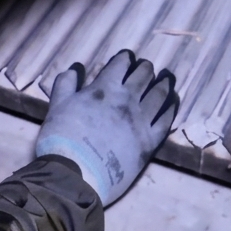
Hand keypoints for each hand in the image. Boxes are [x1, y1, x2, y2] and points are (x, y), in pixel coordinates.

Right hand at [34, 50, 178, 205]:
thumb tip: (76, 68)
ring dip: (163, 84)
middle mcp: (127, 100)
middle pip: (143, 76)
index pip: (121, 65)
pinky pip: (165, 121)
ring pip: (159, 95)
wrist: (75, 173)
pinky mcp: (149, 142)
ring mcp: (141, 121)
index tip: (127, 57)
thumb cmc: (62, 138)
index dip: (125, 58)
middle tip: (147, 67)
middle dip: (145, 68)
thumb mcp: (57, 105)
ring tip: (167, 79)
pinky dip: (171, 109)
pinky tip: (173, 103)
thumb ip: (66, 83)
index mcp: (104, 88)